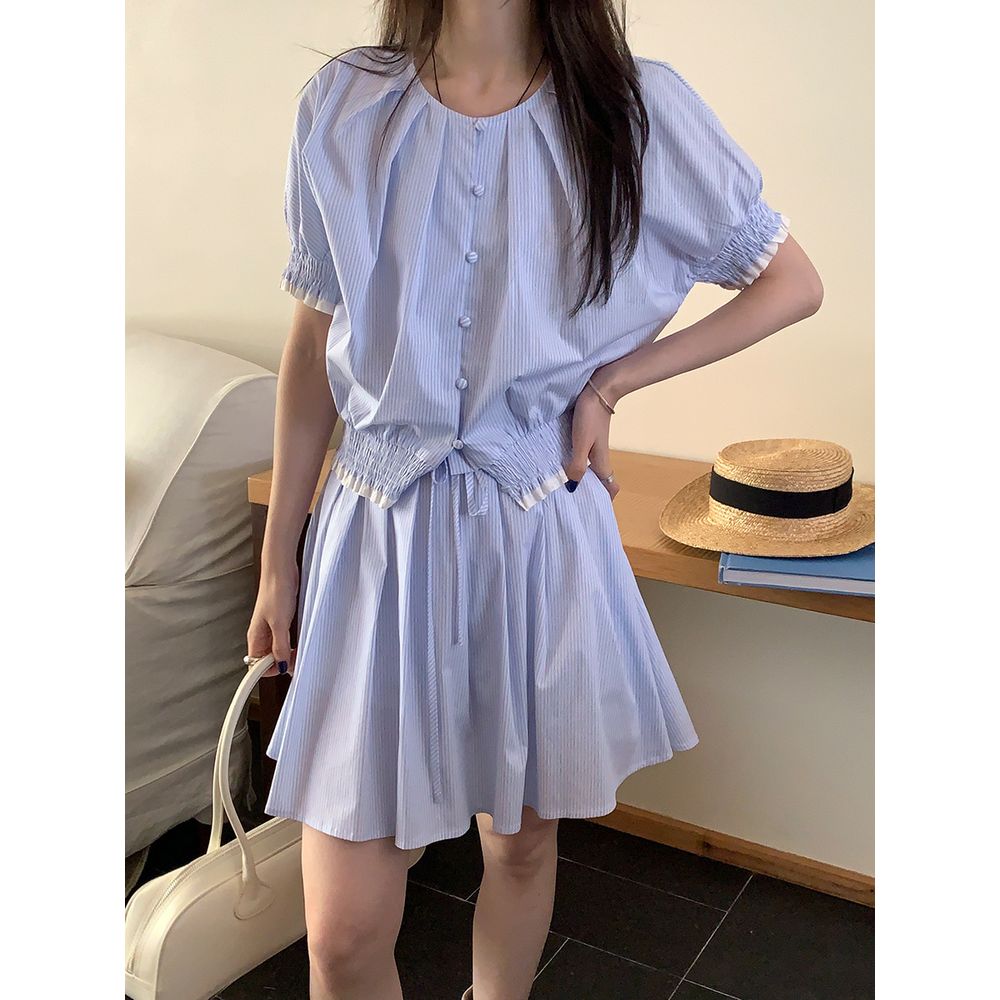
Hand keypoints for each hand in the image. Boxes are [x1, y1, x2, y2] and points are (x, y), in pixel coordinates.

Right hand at [246, 562, 299, 676]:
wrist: (281, 570)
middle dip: (283, 663)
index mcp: (255, 637)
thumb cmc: (276, 591)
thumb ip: (280, 646)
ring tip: (302, 652)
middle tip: (298, 661)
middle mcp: (261, 635)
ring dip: (289, 654)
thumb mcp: (279, 623)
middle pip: (268, 659)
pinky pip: (285, 638)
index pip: (256, 665)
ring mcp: (271, 627)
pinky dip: (292, 643)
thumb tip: (281, 665)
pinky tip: (302, 642)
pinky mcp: (280, 620)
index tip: (286, 671)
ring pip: (278, 649)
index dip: (270, 671)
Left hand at [566, 376, 620, 500]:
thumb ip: (577, 465)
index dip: (605, 499)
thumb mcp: (581, 443)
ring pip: (589, 468)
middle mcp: (599, 457)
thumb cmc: (590, 417)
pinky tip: (559, 461)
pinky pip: (582, 455)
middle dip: (588, 491)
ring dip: (579, 477)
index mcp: (601, 462)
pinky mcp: (587, 436)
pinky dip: (573, 462)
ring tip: (560, 484)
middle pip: (599, 480)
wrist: (598, 390)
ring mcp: (594, 446)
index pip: (611, 487)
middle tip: (568, 499)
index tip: (591, 507)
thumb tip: (572, 486)